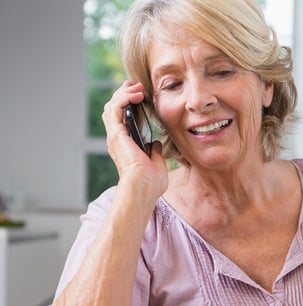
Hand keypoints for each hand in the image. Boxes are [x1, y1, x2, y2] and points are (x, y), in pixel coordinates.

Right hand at [102, 80, 168, 200]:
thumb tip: (155, 144)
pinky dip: (124, 98)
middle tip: (136, 85)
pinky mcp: (117, 134)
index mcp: (125, 145)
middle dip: (123, 94)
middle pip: (113, 109)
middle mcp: (117, 139)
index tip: (137, 94)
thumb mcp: (156, 162)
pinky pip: (115, 109)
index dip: (126, 104)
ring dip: (124, 93)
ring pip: (112, 106)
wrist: (144, 188)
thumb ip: (154, 151)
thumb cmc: (151, 182)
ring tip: (137, 87)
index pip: (120, 119)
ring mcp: (115, 136)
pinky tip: (136, 93)